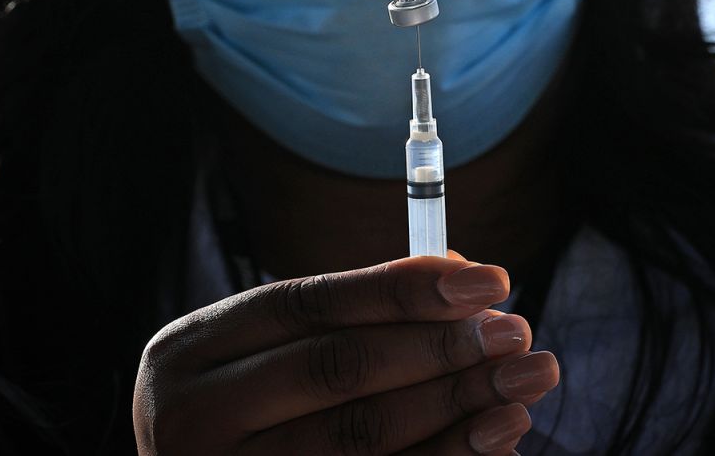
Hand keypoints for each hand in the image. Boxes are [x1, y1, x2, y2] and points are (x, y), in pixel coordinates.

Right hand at [133, 256, 558, 454]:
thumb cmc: (253, 414)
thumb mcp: (269, 357)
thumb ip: (353, 316)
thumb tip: (461, 275)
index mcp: (190, 354)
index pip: (307, 304)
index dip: (402, 289)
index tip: (488, 278)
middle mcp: (194, 419)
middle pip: (335, 369)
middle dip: (439, 346)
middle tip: (516, 332)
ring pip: (359, 438)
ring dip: (455, 407)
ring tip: (524, 384)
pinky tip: (498, 439)